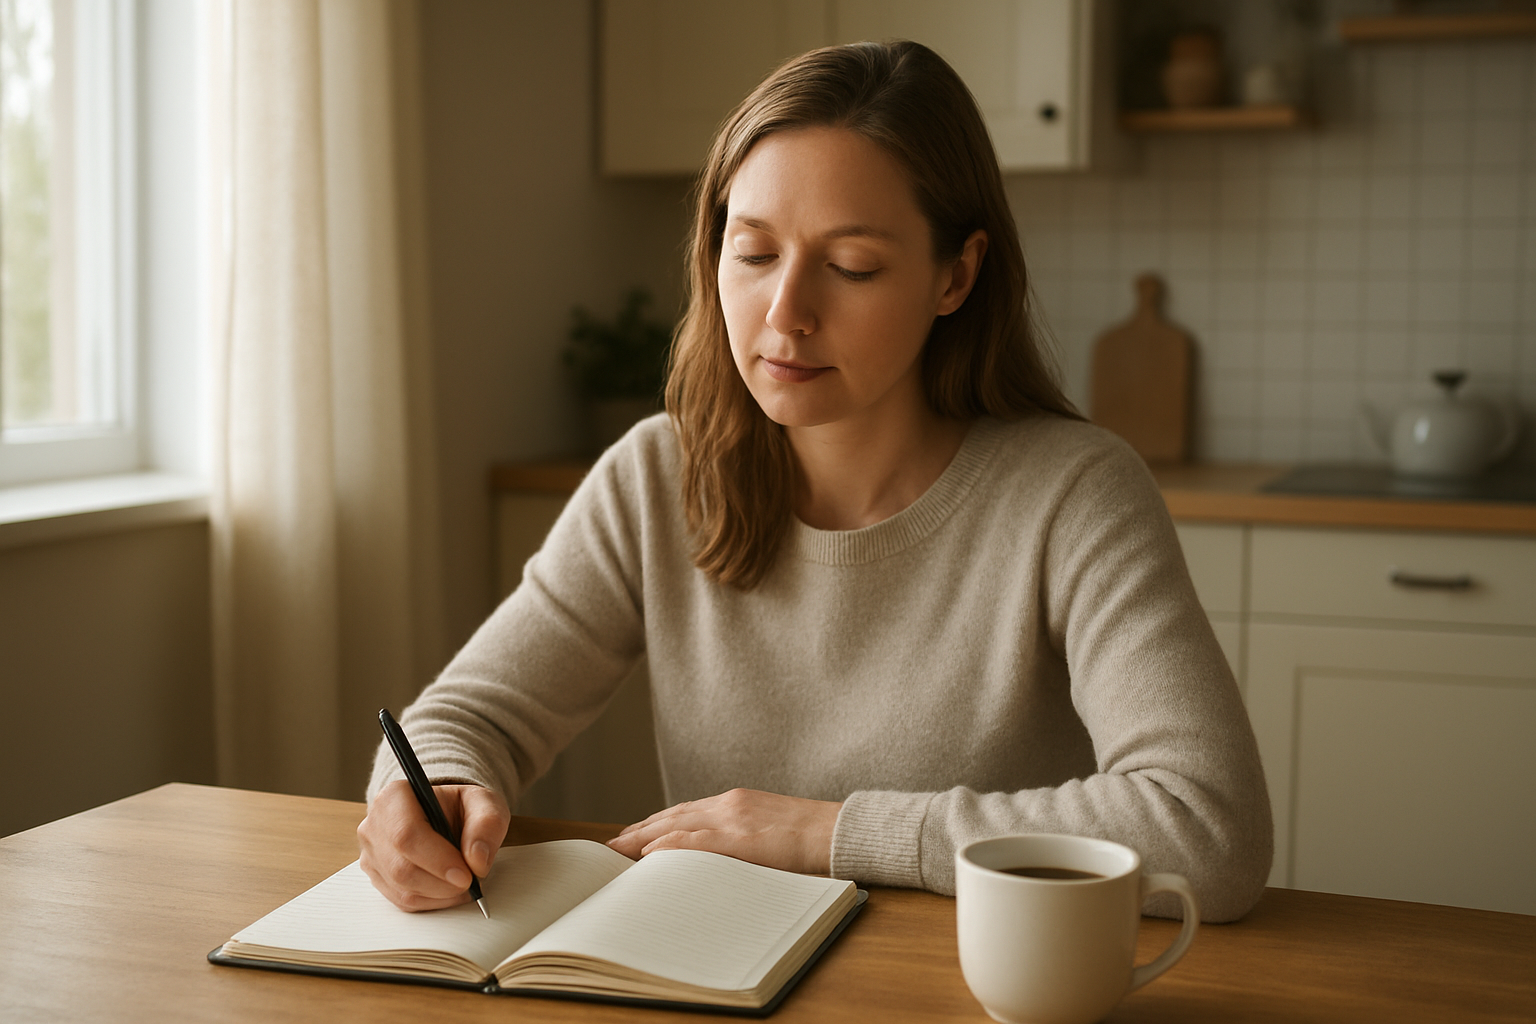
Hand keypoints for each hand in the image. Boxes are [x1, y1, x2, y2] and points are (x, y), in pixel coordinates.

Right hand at [357, 780, 509, 910]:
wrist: (446, 816)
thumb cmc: (461, 808)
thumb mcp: (484, 803)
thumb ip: (487, 825)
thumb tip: (477, 861)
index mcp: (394, 797)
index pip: (406, 835)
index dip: (437, 860)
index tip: (466, 875)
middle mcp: (375, 825)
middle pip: (401, 868)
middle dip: (442, 883)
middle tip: (471, 882)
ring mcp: (372, 854)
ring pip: (402, 889)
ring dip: (440, 894)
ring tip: (464, 883)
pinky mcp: (377, 878)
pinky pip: (402, 900)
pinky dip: (432, 901)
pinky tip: (450, 889)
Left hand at [607, 788, 841, 874]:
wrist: (840, 831)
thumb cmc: (811, 838)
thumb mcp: (769, 830)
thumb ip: (741, 838)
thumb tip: (716, 858)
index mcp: (736, 803)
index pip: (684, 812)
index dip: (654, 824)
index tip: (631, 835)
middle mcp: (729, 805)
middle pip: (673, 816)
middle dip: (639, 830)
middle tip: (611, 845)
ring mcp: (735, 819)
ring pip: (677, 825)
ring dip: (643, 837)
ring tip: (617, 850)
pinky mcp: (743, 838)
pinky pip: (698, 842)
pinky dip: (671, 846)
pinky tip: (650, 853)